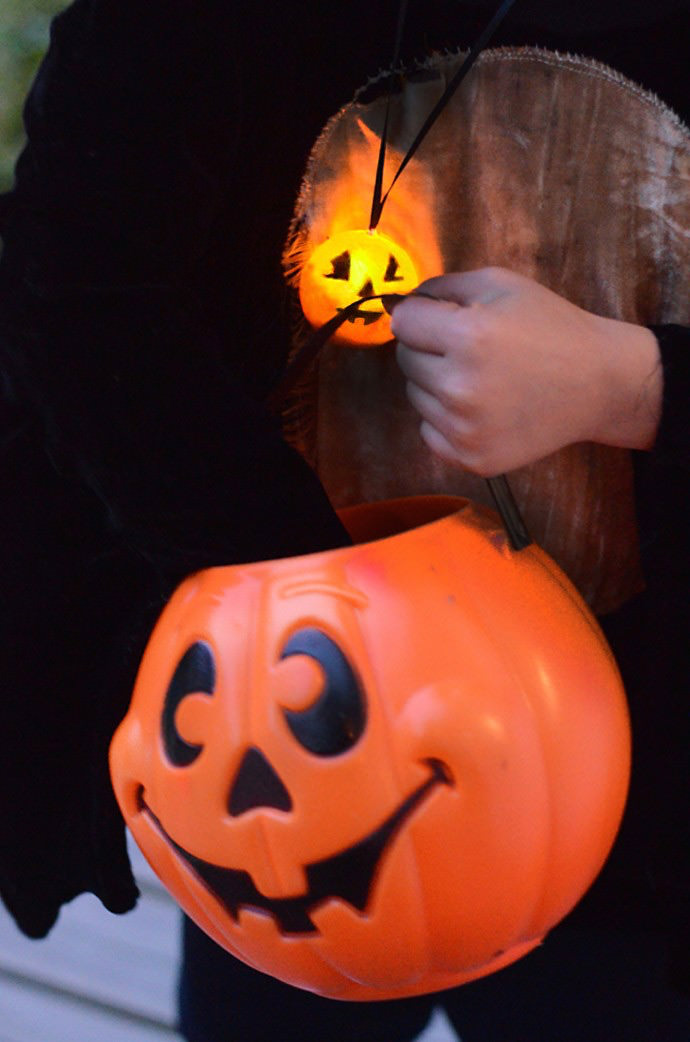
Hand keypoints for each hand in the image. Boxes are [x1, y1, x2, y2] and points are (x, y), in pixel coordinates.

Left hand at [391, 268, 661, 475]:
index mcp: (468, 335)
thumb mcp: (500, 284)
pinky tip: (483, 408)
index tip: (444, 320)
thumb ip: (441, 287)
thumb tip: (395, 305)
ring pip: (416, 396)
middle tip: (472, 350)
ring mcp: (465, 429)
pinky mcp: (471, 458)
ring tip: (483, 378)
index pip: (402, 323)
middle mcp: (460, 387)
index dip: (422, 317)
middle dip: (430, 349)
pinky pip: (430, 432)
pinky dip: (446, 420)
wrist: (598, 383)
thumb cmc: (549, 326)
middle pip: (405, 360)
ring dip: (438, 385)